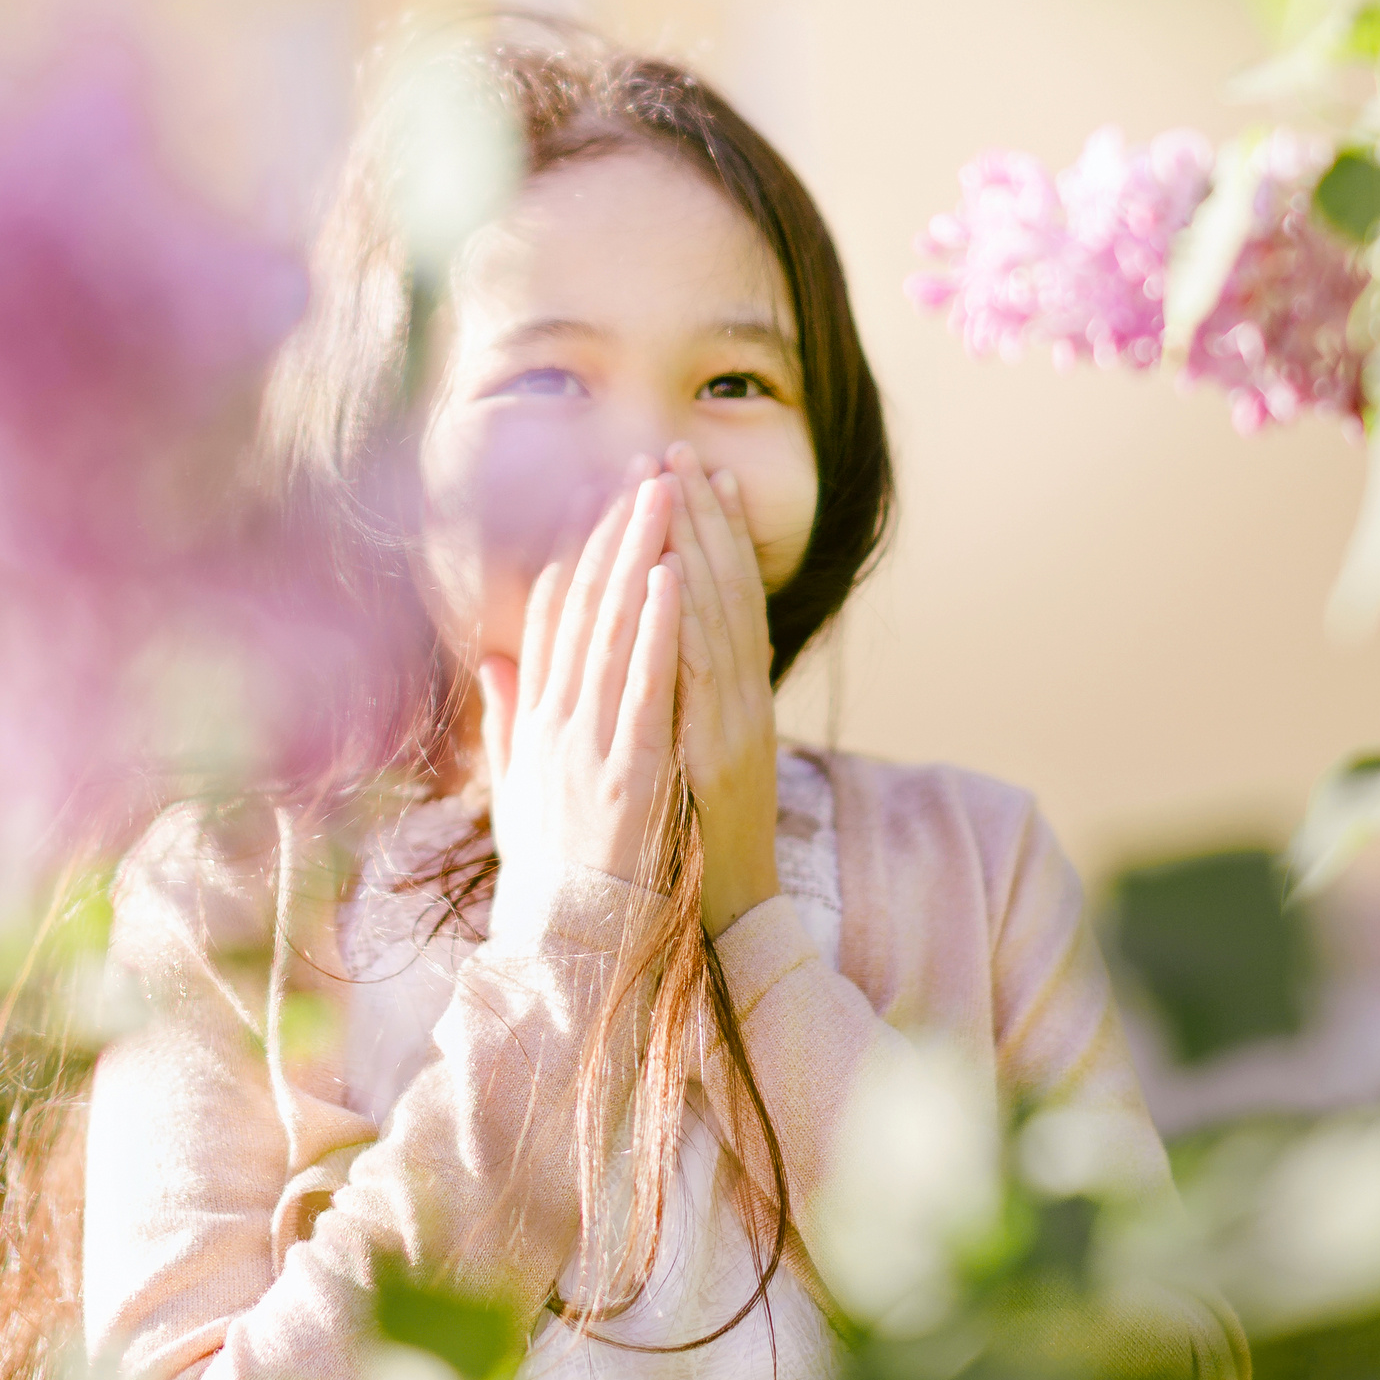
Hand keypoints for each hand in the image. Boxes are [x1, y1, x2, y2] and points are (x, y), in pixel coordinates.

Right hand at [476, 468, 681, 927]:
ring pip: (614, 630)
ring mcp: (589, 746)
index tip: (592, 494)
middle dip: (610, 532)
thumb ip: (507, 722)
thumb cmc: (553, 882)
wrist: (572, 955)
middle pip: (584, 608)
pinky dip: (657, 628)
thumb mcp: (518, 794)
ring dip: (636, 556)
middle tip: (636, 465)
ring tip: (659, 491)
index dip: (573, 551)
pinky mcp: (628, 772)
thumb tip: (493, 658)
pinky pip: (646, 686)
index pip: (553, 618)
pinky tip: (670, 575)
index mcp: (536, 726)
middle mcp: (556, 725)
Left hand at [662, 445, 780, 937]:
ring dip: (702, 544)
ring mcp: (736, 726)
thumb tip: (639, 656)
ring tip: (680, 483)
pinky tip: (678, 572)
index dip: (707, 535)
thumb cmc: (688, 853)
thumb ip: (662, 706)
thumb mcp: (676, 765)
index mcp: (726, 703)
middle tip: (679, 451)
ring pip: (721, 616)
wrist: (719, 928)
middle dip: (702, 517)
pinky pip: (706, 676)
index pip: (719, 601)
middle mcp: (740, 703)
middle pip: (725, 591)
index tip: (687, 476)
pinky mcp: (721, 757)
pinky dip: (693, 621)